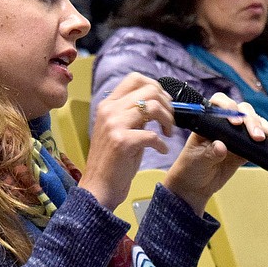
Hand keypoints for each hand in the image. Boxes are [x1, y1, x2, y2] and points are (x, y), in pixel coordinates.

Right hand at [79, 72, 173, 209]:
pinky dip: (162, 144)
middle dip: (167, 104)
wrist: (98, 187)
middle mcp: (109, 110)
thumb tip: (159, 103)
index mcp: (108, 105)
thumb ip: (133, 114)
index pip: (135, 79)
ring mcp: (114, 125)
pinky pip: (152, 135)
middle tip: (170, 121)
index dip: (156, 87)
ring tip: (168, 134)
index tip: (164, 103)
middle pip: (149, 89)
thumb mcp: (120, 130)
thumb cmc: (113, 161)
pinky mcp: (121, 142)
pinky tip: (161, 151)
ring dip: (168, 120)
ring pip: (153, 106)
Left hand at [163, 92, 267, 215]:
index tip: (236, 123)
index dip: (229, 109)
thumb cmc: (190, 168)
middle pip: (243, 111)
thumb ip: (208, 153)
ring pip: (255, 124)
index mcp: (208, 121)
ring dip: (266, 129)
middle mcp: (224, 123)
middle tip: (258, 136)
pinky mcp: (246, 148)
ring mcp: (236, 135)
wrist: (196, 185)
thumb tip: (221, 146)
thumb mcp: (196, 160)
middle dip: (253, 121)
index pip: (219, 104)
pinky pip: (261, 142)